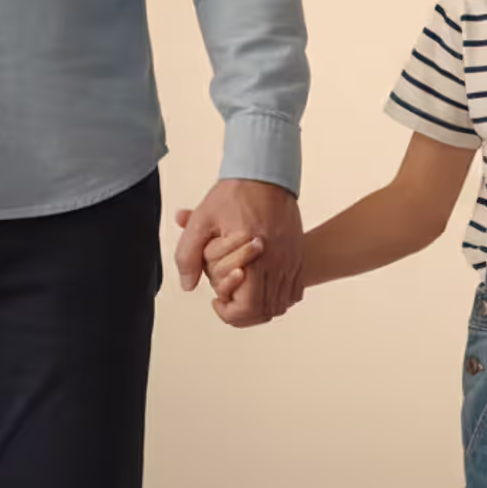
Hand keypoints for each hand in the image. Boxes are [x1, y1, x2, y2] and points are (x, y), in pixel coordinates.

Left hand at [173, 178, 302, 327]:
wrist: (267, 173)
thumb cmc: (236, 194)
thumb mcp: (202, 221)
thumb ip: (188, 255)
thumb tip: (188, 285)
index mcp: (255, 256)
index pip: (248, 306)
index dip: (229, 313)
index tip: (217, 300)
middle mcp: (278, 262)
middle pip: (266, 311)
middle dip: (242, 314)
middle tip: (227, 301)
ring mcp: (292, 259)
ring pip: (282, 304)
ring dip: (261, 307)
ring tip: (243, 294)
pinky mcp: (298, 255)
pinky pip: (294, 291)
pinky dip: (280, 297)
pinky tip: (263, 285)